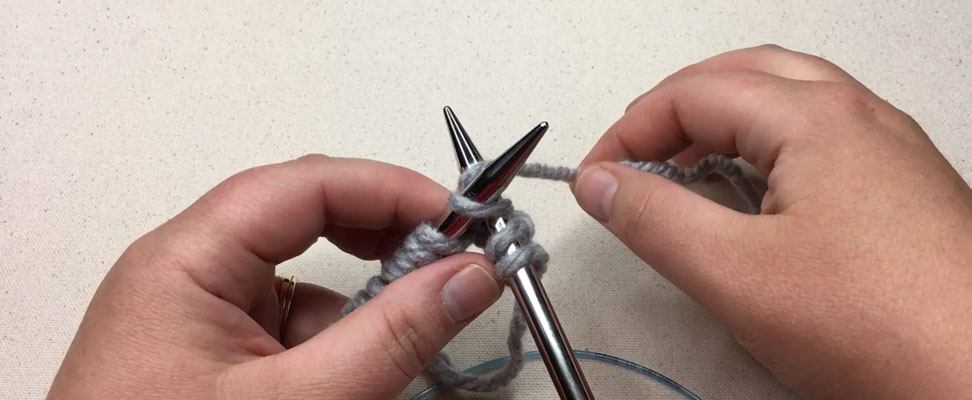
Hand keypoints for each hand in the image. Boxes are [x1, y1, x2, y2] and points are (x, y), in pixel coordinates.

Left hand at [48, 156, 502, 399]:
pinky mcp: (214, 353)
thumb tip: (473, 274)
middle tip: (452, 264)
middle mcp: (189, 272)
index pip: (305, 185)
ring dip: (361, 306)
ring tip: (402, 344)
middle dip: (383, 239)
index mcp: (187, 260)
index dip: (391, 190)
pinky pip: (290, 327)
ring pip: (305, 281)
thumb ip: (393, 335)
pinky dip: (334, 346)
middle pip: (305, 219)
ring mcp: (200, 315)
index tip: (464, 221)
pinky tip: (351, 382)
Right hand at [572, 45, 971, 398]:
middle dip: (676, 108)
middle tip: (635, 156)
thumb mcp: (735, 275)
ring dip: (724, 122)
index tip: (596, 179)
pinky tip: (753, 198)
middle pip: (745, 76)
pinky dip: (767, 148)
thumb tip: (601, 183)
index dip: (630, 132)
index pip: (694, 94)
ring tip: (683, 170)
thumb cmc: (882, 328)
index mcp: (816, 119)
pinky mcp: (905, 190)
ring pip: (789, 102)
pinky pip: (822, 139)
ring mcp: (890, 151)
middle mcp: (860, 118)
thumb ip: (653, 220)